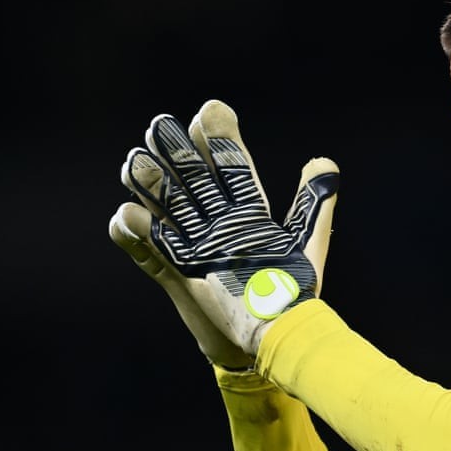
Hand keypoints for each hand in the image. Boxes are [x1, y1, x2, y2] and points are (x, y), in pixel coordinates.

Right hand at [109, 99, 338, 365]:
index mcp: (247, 214)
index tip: (210, 110)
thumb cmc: (291, 292)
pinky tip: (126, 214)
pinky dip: (135, 235)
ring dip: (150, 185)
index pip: (232, 168)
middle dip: (177, 153)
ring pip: (165, 209)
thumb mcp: (307, 244)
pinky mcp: (176, 276)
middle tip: (161, 125)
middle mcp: (217, 226)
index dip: (220, 140)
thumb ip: (313, 205)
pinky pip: (149, 252)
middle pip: (193, 181)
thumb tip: (324, 162)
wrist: (271, 339)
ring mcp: (194, 249)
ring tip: (135, 161)